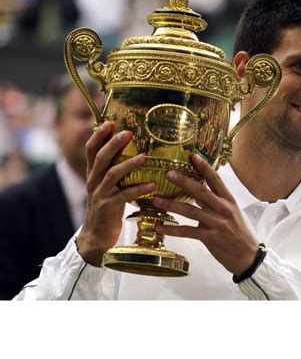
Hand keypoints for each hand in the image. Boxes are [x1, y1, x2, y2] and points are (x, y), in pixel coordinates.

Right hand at [76, 121, 155, 265]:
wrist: (96, 235)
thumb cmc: (108, 206)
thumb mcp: (108, 185)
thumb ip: (114, 168)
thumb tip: (133, 148)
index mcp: (93, 173)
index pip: (91, 150)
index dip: (98, 135)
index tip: (110, 122)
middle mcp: (93, 181)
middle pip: (101, 158)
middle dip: (113, 144)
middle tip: (128, 133)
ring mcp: (99, 195)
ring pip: (112, 175)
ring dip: (129, 164)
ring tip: (144, 157)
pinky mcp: (108, 208)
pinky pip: (124, 196)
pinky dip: (139, 189)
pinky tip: (152, 184)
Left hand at [153, 154, 259, 275]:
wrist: (247, 256)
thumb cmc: (238, 233)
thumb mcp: (231, 213)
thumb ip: (214, 202)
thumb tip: (196, 193)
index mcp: (228, 200)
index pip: (215, 179)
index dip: (204, 167)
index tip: (192, 156)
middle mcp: (223, 209)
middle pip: (200, 191)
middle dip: (184, 181)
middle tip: (168, 173)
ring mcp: (217, 223)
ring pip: (190, 211)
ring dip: (171, 205)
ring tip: (156, 200)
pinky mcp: (210, 238)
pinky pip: (188, 231)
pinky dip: (172, 229)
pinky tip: (160, 227)